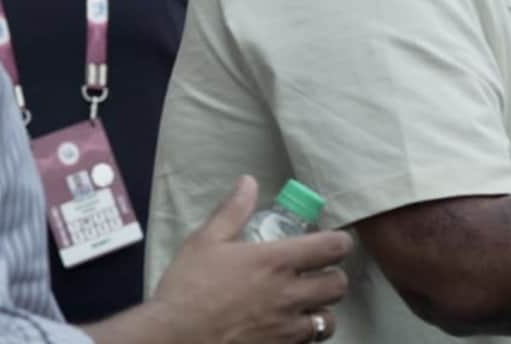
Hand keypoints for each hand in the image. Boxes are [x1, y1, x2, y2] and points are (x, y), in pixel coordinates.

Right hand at [151, 176, 353, 343]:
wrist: (171, 339)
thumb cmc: (187, 288)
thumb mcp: (205, 242)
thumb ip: (232, 211)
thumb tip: (248, 182)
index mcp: (276, 261)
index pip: (334, 247)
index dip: (339, 243)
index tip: (331, 244)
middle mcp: (289, 294)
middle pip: (339, 285)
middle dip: (332, 279)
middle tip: (317, 277)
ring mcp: (285, 328)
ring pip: (328, 321)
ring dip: (320, 312)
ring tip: (304, 307)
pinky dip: (303, 337)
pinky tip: (286, 330)